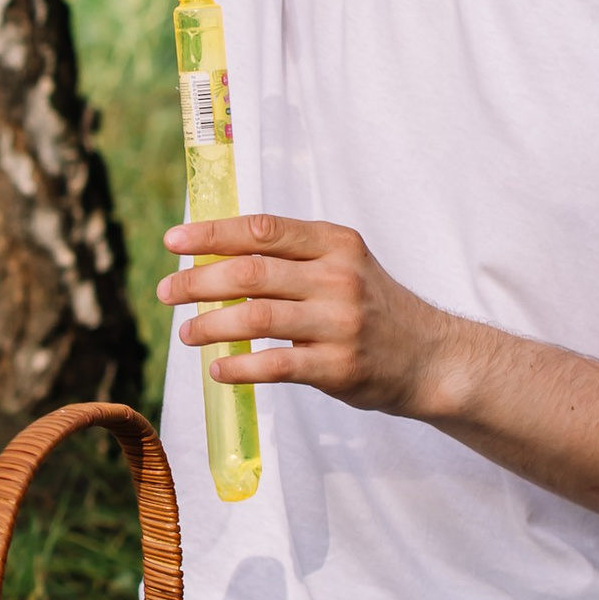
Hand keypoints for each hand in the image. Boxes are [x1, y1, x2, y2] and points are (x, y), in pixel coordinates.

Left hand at [162, 214, 455, 417]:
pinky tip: (218, 369)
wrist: (432, 358)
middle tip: (167, 293)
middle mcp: (338, 277)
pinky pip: (276, 364)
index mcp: (335, 244)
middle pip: (251, 271)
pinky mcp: (339, 365)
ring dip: (210, 324)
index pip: (262, 230)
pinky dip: (240, 366)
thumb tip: (214, 257)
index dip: (211, 234)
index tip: (173, 241)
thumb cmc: (373, 309)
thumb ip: (290, 258)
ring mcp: (340, 322)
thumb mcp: (343, 266)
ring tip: (186, 333)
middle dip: (198, 281)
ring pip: (257, 315)